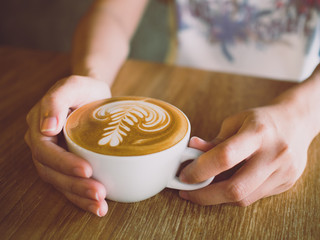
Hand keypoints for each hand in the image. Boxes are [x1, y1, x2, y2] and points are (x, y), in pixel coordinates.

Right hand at [25, 75, 110, 215]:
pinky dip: (82, 197)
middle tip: (98, 193)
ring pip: (60, 182)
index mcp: (39, 126)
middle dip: (74, 185)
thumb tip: (46, 128)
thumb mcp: (73, 85)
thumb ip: (56, 100)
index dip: (63, 163)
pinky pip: (70, 184)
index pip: (45, 150)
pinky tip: (97, 206)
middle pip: (51, 172)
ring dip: (79, 196)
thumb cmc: (84, 88)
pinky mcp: (68, 163)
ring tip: (100, 205)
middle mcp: (43, 144)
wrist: (93, 95)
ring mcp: (55, 156)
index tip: (86, 170)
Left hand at [179, 103, 313, 205]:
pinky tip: (224, 186)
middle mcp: (274, 154)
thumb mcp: (236, 122)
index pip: (225, 156)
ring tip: (203, 189)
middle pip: (235, 188)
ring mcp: (283, 172)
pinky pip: (254, 197)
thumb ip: (215, 141)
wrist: (296, 123)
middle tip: (187, 192)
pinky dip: (234, 195)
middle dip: (205, 195)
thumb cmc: (261, 120)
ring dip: (217, 197)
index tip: (184, 175)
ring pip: (244, 198)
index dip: (200, 170)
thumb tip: (191, 150)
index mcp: (258, 133)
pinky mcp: (286, 183)